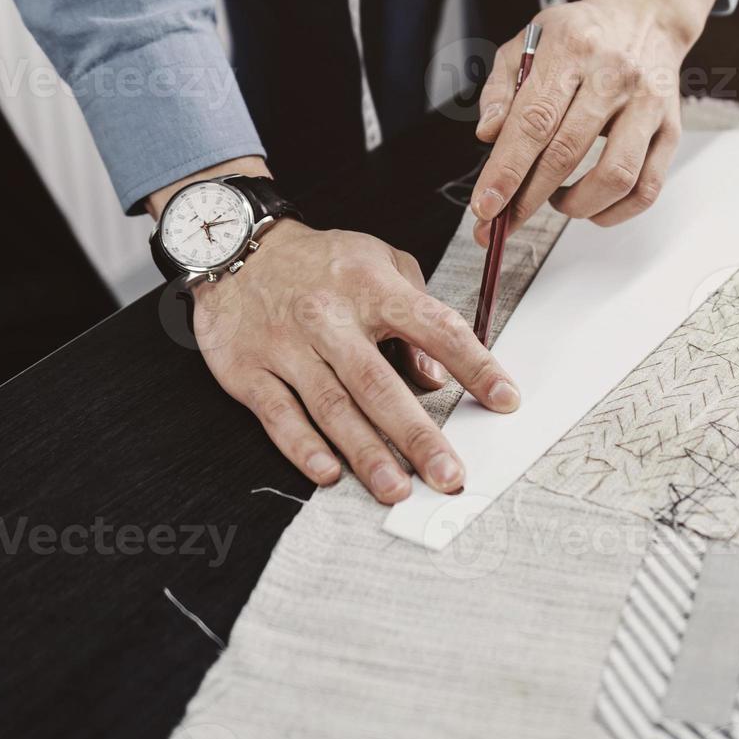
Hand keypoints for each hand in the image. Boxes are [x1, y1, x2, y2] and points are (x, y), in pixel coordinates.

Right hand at [187, 219, 521, 502]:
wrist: (233, 248)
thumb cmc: (319, 263)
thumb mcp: (380, 263)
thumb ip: (418, 312)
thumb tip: (437, 374)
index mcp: (371, 288)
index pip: (435, 327)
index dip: (475, 365)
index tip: (505, 399)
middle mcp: (330, 318)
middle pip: (379, 383)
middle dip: (418, 434)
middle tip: (448, 475)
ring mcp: (286, 346)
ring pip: (331, 406)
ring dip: (366, 453)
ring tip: (397, 489)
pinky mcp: (248, 370)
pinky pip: (278, 415)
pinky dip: (303, 446)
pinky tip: (329, 472)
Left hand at [470, 0, 718, 242]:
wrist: (647, 16)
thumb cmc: (583, 34)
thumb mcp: (528, 41)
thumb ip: (502, 87)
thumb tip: (489, 134)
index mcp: (571, 49)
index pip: (534, 120)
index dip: (507, 170)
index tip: (486, 206)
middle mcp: (613, 75)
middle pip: (567, 153)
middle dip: (528, 199)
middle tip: (504, 223)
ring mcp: (647, 104)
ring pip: (614, 176)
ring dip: (577, 205)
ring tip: (557, 202)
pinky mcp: (671, 129)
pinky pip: (647, 188)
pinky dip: (615, 211)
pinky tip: (592, 207)